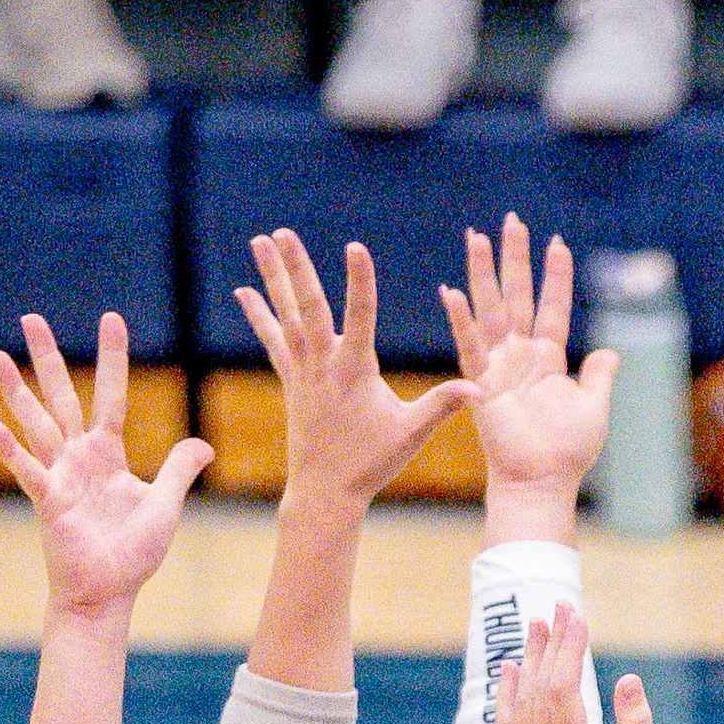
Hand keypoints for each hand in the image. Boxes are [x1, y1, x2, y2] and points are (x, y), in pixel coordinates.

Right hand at [0, 312, 214, 614]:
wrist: (107, 593)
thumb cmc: (131, 553)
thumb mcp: (164, 505)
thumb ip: (178, 470)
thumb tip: (204, 444)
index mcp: (106, 454)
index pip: (111, 396)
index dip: (114, 359)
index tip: (112, 319)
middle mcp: (77, 457)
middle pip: (61, 396)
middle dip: (48, 357)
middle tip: (30, 317)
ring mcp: (58, 475)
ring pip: (35, 422)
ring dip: (15, 389)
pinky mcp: (48, 500)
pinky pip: (27, 470)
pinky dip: (9, 448)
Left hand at [235, 228, 470, 509]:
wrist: (326, 491)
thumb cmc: (372, 462)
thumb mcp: (412, 433)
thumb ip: (443, 405)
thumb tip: (480, 388)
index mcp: (354, 372)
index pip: (360, 317)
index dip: (359, 281)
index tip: (356, 247)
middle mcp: (323, 365)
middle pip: (308, 307)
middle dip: (296, 269)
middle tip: (281, 232)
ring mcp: (302, 370)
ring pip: (285, 314)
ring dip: (273, 276)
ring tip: (260, 240)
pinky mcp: (291, 379)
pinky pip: (272, 339)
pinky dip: (259, 314)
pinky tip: (243, 290)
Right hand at [441, 214, 622, 498]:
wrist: (542, 481)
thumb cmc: (566, 451)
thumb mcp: (593, 407)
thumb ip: (599, 377)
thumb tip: (611, 352)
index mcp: (547, 358)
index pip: (551, 306)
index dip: (554, 276)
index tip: (556, 243)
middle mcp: (520, 355)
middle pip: (517, 296)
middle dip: (514, 258)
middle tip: (510, 221)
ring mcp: (498, 365)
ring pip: (490, 309)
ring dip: (482, 273)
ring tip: (475, 236)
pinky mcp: (481, 383)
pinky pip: (469, 346)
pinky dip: (461, 320)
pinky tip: (451, 292)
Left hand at [490, 605, 655, 723]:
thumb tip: (629, 680)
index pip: (564, 687)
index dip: (569, 648)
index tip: (578, 618)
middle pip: (540, 686)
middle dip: (551, 643)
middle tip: (559, 607)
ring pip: (521, 700)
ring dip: (529, 660)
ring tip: (537, 625)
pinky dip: (506, 693)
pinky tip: (512, 666)